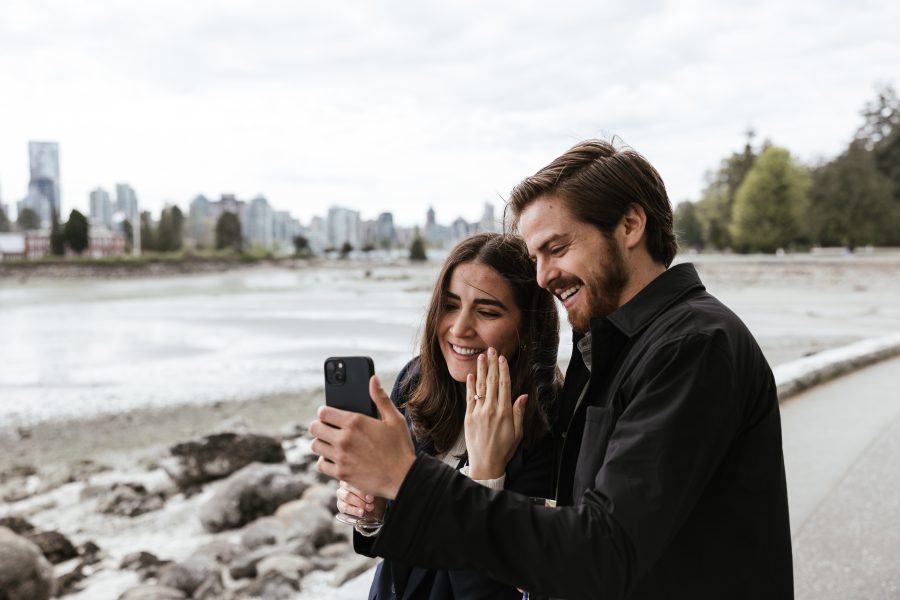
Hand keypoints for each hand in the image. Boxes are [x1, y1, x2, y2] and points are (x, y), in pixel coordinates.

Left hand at [310, 375, 415, 499]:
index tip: (327, 414)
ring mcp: (341, 457)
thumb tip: (372, 379)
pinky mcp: (341, 473)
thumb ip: (380, 398)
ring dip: (320, 443)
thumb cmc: (400, 447)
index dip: (324, 412)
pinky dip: (324, 461)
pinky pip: (320, 465)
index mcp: (355, 422)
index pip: (323, 412)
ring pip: (315, 446)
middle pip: (314, 428)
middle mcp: (344, 439)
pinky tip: (333, 459)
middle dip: (318, 426)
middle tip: (326, 428)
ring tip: (329, 443)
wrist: (403, 478)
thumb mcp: (394, 419)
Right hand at [336, 481, 386, 520]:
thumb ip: (374, 482)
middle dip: (361, 494)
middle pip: (348, 486)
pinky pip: (344, 507)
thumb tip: (378, 480)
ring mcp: (341, 494)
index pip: (354, 476)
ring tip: (369, 507)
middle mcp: (344, 483)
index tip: (372, 494)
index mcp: (353, 475)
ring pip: (346, 496)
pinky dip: (354, 510)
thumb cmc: (374, 491)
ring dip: (359, 503)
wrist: (374, 504)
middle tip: (371, 500)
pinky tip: (361, 512)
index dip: (362, 486)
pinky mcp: (340, 504)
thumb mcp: (375, 486)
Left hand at [464, 347, 526, 479]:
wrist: (486, 464)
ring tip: (481, 357)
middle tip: (492, 350)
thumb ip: (519, 412)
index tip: (502, 358)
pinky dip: (470, 386)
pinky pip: (469, 398)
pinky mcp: (468, 418)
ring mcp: (478, 413)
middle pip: (491, 382)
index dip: (503, 370)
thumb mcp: (517, 432)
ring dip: (480, 370)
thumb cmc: (504, 449)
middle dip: (492, 364)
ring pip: (480, 387)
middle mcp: (491, 410)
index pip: (504, 385)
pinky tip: (470, 375)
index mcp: (505, 412)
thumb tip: (522, 395)